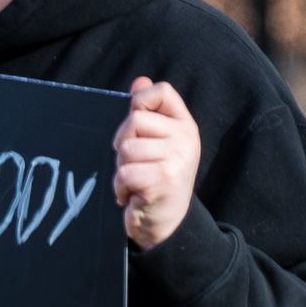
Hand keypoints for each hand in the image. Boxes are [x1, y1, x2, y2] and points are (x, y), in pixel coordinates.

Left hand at [115, 77, 200, 250]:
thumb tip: (139, 81)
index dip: (140, 101)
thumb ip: (149, 112)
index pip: (162, 91)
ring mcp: (177, 158)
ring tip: (134, 181)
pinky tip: (131, 195)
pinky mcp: (163, 179)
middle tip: (132, 164)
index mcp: (185, 125)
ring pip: (126, 148)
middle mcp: (186, 138)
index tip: (135, 124)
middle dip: (122, 144)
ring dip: (120, 168)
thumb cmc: (156, 181)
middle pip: (134, 120)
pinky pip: (124, 172)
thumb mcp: (157, 144)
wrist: (167, 225)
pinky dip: (120, 187)